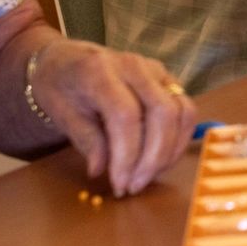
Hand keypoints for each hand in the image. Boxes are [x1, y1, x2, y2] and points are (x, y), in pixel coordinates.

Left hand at [29, 40, 197, 196]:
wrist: (66, 59)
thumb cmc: (59, 87)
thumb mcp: (60, 114)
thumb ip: (85, 140)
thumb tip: (101, 170)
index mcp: (100, 71)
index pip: (126, 116)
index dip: (127, 155)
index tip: (119, 184)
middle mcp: (135, 65)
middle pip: (162, 113)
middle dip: (153, 158)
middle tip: (135, 186)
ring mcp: (156, 70)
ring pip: (182, 111)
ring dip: (170, 151)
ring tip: (148, 175)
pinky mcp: (169, 80)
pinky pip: (186, 111)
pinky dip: (180, 139)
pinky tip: (161, 160)